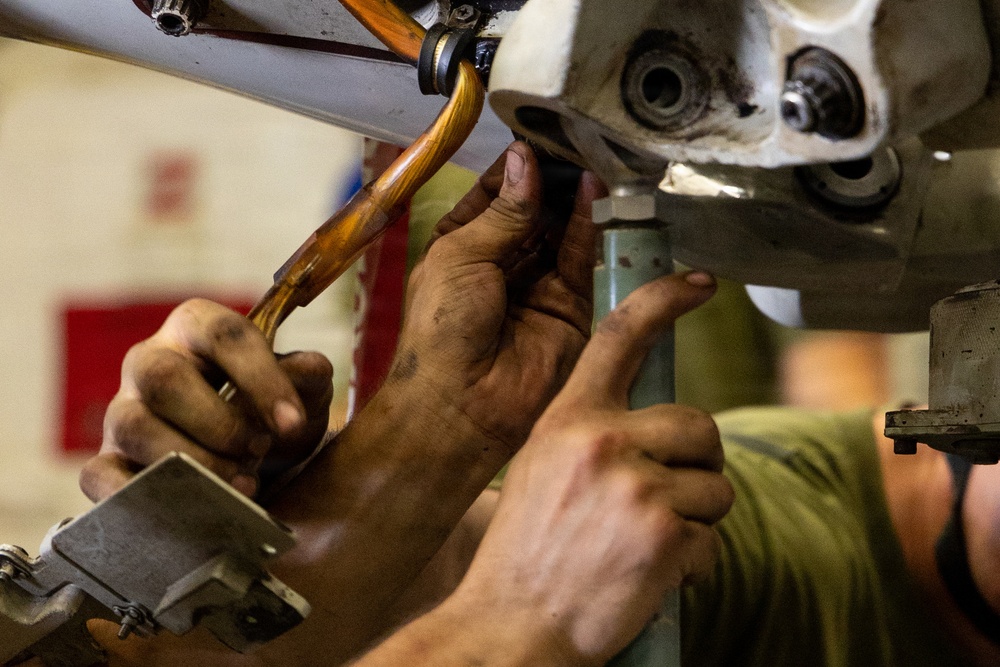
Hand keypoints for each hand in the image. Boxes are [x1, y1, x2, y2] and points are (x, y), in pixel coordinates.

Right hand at [79, 298, 332, 501]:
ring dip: (192, 462)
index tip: (292, 423)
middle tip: (259, 450)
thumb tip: (309, 369)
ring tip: (241, 484)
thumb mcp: (301, 389)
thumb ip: (306, 376)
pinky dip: (139, 495)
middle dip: (219, 423)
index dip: (261, 379)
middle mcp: (150, 362)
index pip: (223, 335)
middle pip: (162, 377)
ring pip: (134, 427)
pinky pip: (100, 475)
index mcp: (198, 328)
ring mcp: (122, 411)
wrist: (250, 457)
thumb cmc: (269, 409)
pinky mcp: (106, 460)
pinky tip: (187, 509)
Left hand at [387, 141, 603, 453]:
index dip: (516, 166)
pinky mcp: (569, 306)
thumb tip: (526, 161)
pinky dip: (589, 225)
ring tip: (588, 161)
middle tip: (573, 143)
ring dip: (573, 197)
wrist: (461, 406)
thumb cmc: (441, 332)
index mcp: (462, 245)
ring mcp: (537, 283)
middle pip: (534, 208)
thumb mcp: (461, 256)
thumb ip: (503, 212)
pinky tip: (594, 194)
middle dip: (551, 178)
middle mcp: (502, 261)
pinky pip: (582, 258)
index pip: (495, 193)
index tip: (539, 137)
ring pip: (562, 229)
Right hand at [435, 272, 733, 665]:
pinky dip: (692, 565)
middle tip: (665, 498)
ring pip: (717, 489)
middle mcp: (605, 443)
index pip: (619, 338)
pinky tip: (649, 576)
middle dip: (697, 465)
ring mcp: (638, 489)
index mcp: (569, 420)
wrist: (509, 626)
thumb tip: (648, 422)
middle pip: (700, 426)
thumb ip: (589, 434)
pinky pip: (713, 541)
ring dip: (696, 520)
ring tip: (646, 545)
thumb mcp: (539, 469)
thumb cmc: (524, 553)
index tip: (698, 283)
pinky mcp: (666, 539)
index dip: (662, 301)